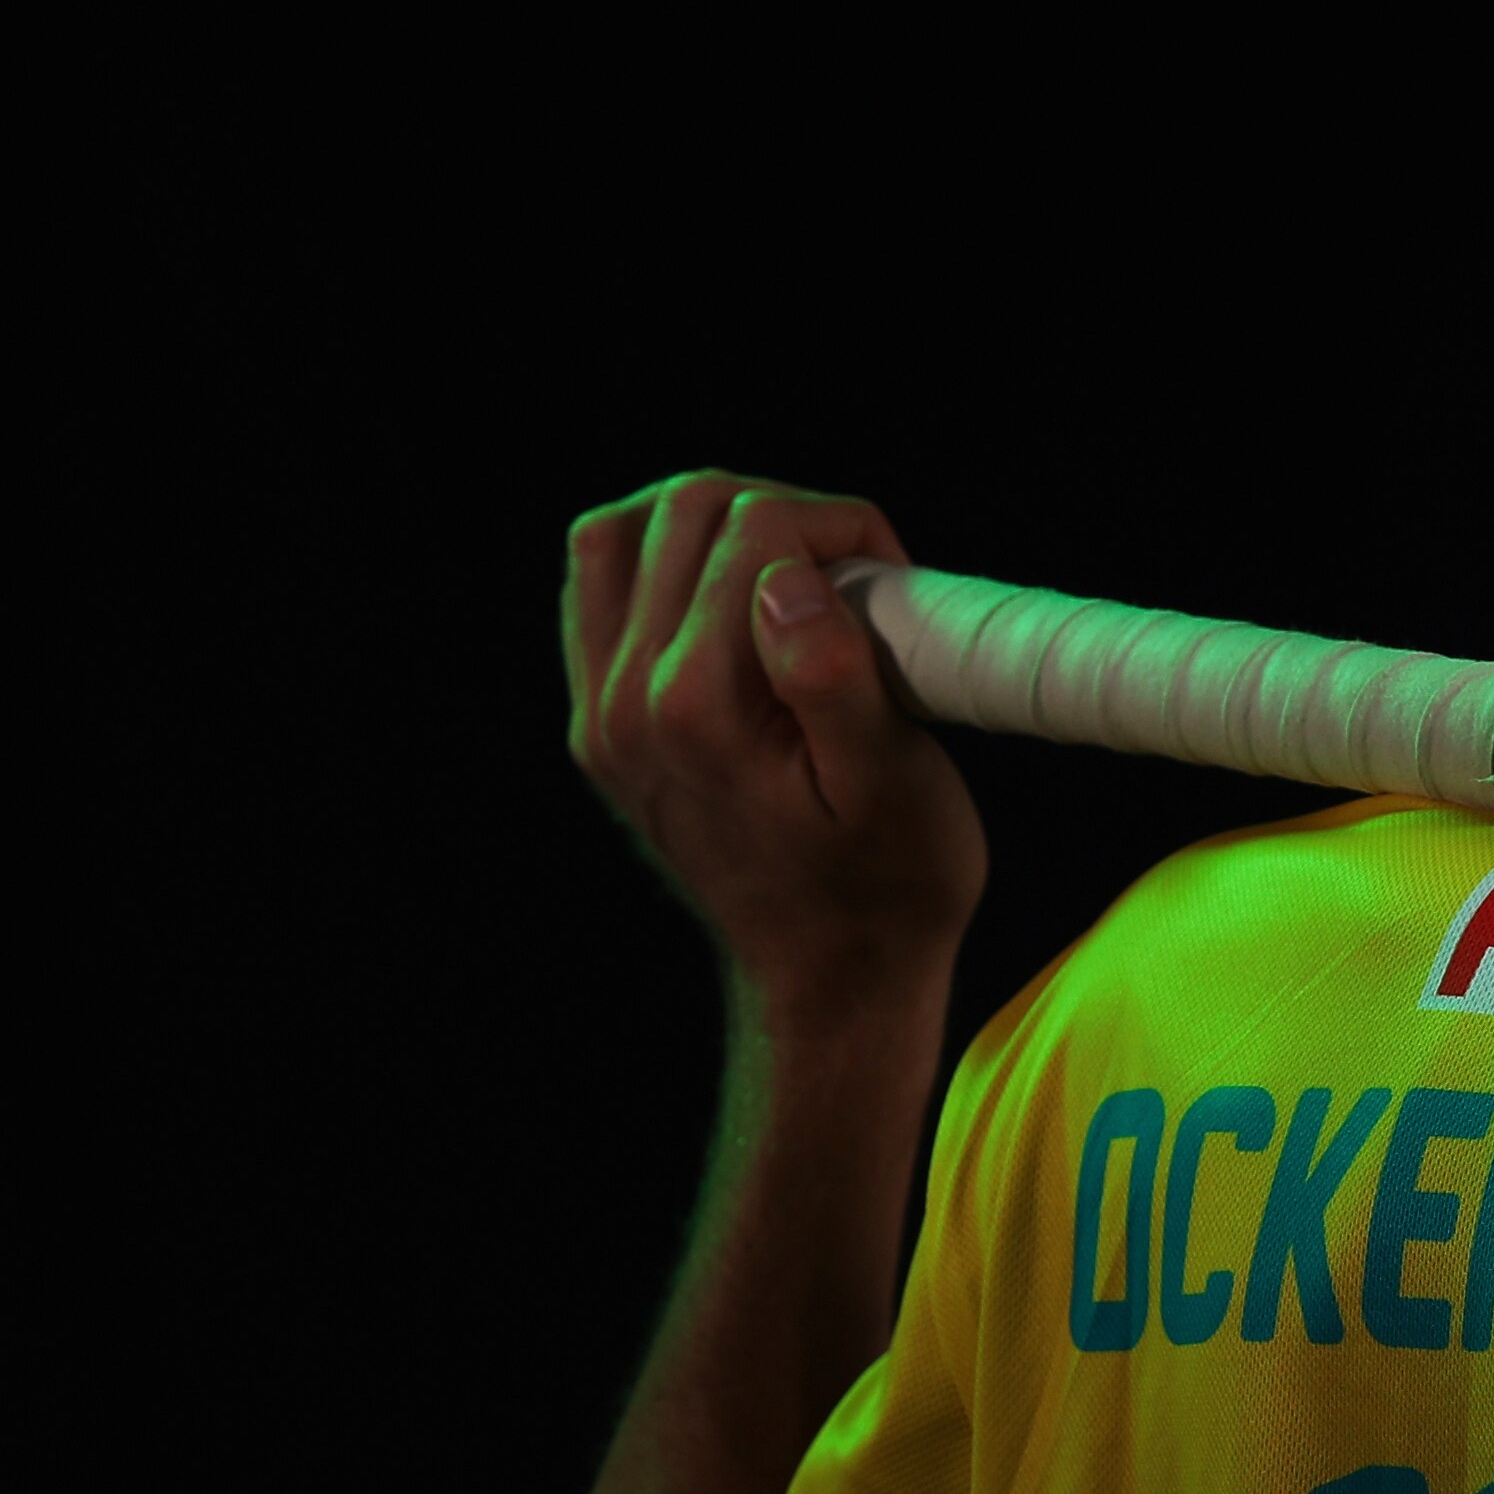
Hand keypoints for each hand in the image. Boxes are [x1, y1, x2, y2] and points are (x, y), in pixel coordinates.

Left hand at [562, 471, 985, 1020]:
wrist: (829, 982)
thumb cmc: (888, 890)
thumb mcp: (896, 787)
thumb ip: (834, 677)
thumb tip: (786, 579)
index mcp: (701, 709)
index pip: (756, 530)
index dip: (841, 527)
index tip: (892, 579)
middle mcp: (627, 704)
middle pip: (684, 510)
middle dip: (780, 510)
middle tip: (848, 569)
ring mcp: (600, 716)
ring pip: (617, 535)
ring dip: (705, 520)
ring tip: (781, 563)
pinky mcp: (599, 728)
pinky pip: (597, 592)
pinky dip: (657, 563)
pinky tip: (723, 596)